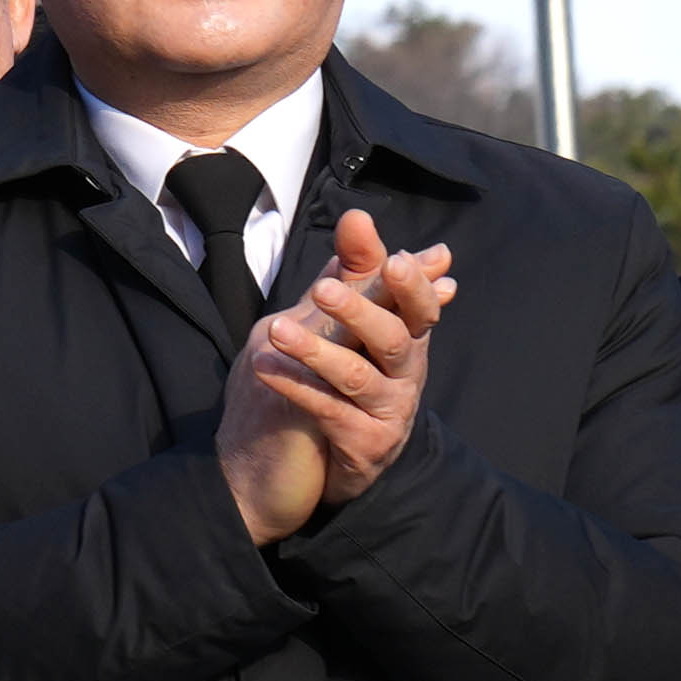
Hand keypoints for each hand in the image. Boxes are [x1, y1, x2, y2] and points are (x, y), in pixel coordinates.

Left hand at [244, 210, 451, 521]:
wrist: (304, 462)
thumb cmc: (332, 383)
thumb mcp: (337, 325)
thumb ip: (349, 275)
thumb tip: (359, 217)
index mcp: (403, 340)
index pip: (415, 306)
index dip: (409, 283)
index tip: (392, 259)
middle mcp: (404, 375)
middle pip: (395, 338)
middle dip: (363, 310)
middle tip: (324, 287)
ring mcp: (388, 412)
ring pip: (358, 376)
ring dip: (318, 351)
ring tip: (276, 329)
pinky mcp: (365, 445)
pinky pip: (330, 412)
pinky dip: (297, 388)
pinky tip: (264, 368)